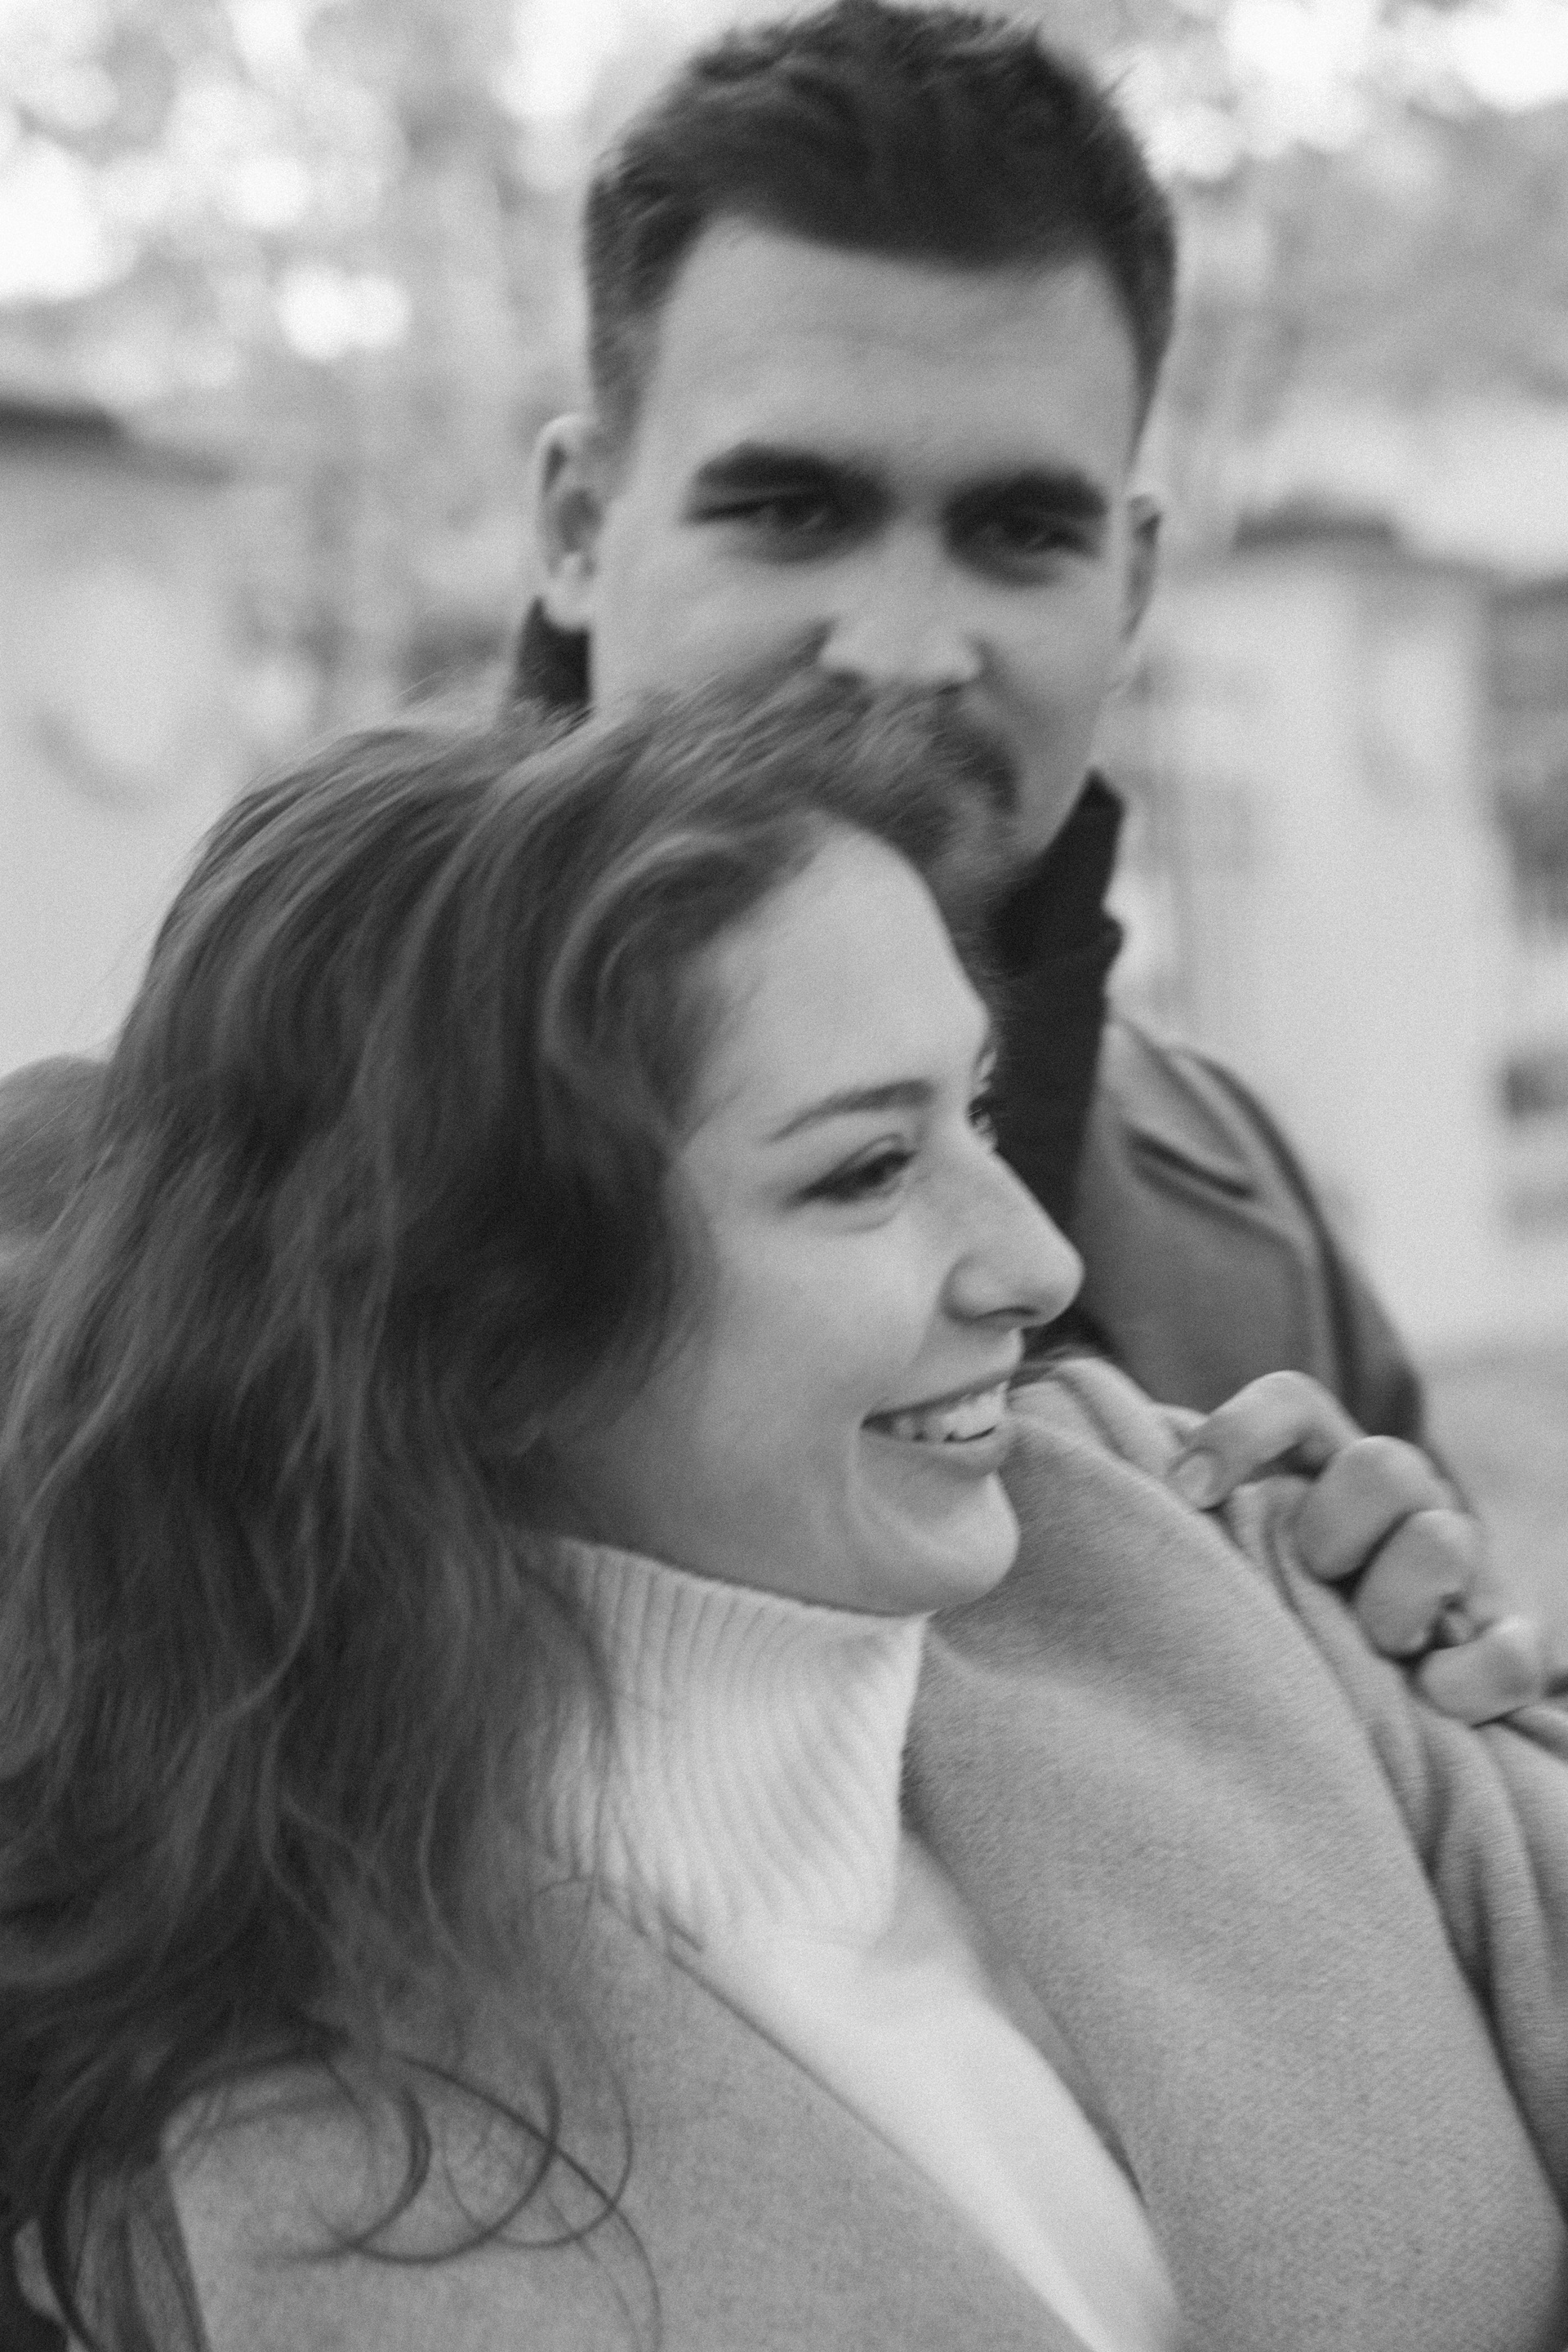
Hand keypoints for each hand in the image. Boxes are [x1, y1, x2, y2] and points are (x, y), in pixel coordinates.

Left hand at [1167, 1370, 1549, 1725]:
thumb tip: (1134, 1494)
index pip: (1294, 1403)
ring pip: (1444, 1540)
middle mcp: (1405, 1501)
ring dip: (1392, 1606)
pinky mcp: (1509, 1639)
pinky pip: (1510, 1652)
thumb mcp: (1243, 1556)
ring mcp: (1465, 1566)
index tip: (1187, 1490)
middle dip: (1332, 1531)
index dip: (1240, 1431)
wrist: (1396, 1689)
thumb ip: (1201, 1524)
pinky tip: (1427, 1696)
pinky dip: (1467, 1679)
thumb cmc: (1285, 1612)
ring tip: (1370, 1648)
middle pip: (1381, 1465)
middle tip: (1312, 1582)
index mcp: (1329, 1467)